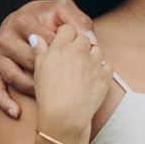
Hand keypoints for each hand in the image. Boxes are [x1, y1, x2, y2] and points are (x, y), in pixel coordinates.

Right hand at [0, 0, 73, 118]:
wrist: (23, 21)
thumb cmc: (46, 17)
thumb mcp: (62, 10)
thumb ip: (77, 20)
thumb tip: (91, 40)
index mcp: (22, 21)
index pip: (47, 41)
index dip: (66, 53)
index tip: (79, 61)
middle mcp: (5, 37)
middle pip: (30, 61)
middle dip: (51, 73)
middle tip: (68, 82)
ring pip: (14, 77)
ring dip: (32, 89)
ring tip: (51, 96)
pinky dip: (4, 102)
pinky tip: (17, 112)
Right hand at [33, 17, 113, 143]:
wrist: (64, 115)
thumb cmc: (48, 94)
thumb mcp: (38, 70)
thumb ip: (40, 50)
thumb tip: (37, 37)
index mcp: (61, 46)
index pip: (67, 28)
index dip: (65, 34)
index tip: (64, 42)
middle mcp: (80, 50)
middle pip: (83, 37)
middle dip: (79, 44)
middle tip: (73, 57)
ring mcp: (94, 62)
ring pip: (97, 49)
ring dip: (92, 55)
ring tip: (84, 67)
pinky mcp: (105, 76)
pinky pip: (107, 65)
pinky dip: (102, 69)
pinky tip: (93, 77)